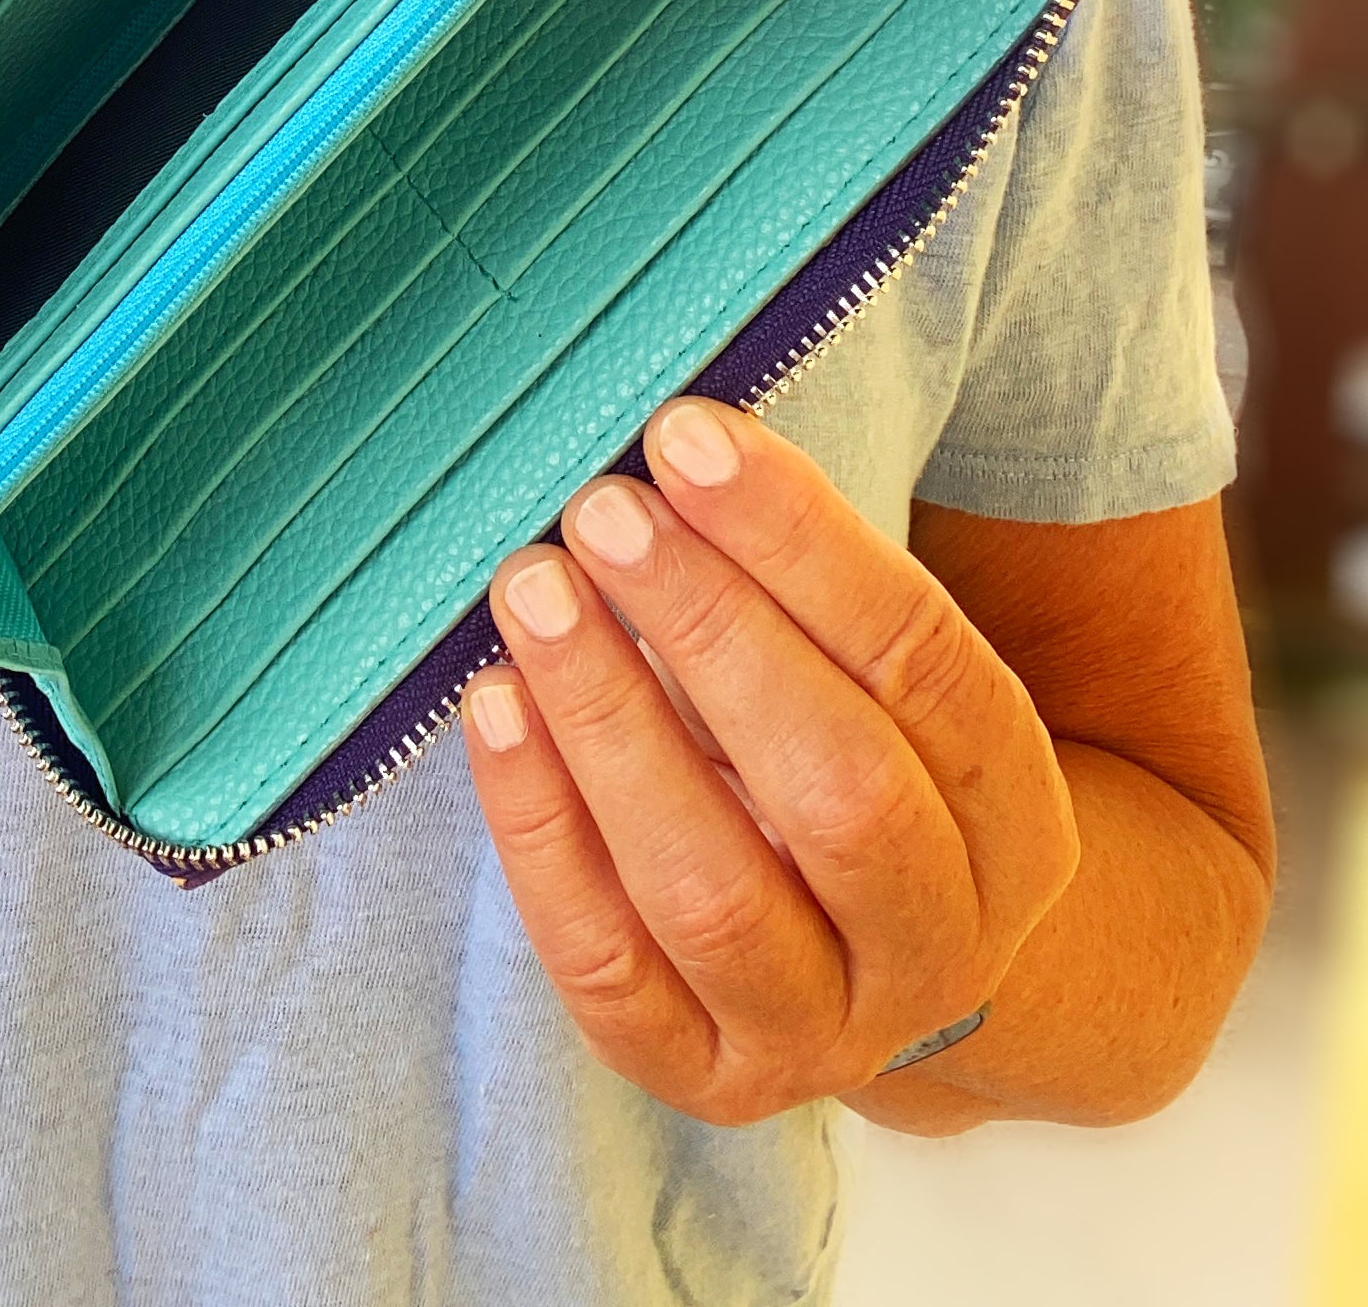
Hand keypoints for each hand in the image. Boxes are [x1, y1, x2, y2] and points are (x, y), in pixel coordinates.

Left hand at [461, 400, 1079, 1124]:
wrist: (888, 970)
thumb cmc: (852, 759)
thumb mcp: (876, 678)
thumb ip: (804, 577)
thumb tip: (676, 431)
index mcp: (1017, 817)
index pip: (926, 665)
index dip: (803, 543)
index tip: (687, 435)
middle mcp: (941, 940)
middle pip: (838, 788)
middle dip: (710, 631)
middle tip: (600, 510)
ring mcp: (827, 1029)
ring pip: (715, 891)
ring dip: (610, 723)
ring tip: (529, 590)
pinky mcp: (705, 1077)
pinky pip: (608, 968)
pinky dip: (541, 831)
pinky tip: (491, 707)